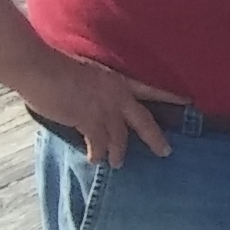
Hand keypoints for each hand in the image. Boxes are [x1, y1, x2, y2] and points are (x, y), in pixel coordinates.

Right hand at [27, 54, 175, 163]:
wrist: (39, 68)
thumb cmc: (54, 66)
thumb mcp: (86, 73)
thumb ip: (97, 88)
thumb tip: (93, 101)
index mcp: (117, 80)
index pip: (150, 89)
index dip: (169, 96)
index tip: (189, 102)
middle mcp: (117, 95)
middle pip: (144, 121)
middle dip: (156, 138)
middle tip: (166, 152)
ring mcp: (105, 109)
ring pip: (120, 138)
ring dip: (119, 153)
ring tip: (117, 163)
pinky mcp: (89, 121)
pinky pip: (99, 144)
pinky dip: (97, 154)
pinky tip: (94, 160)